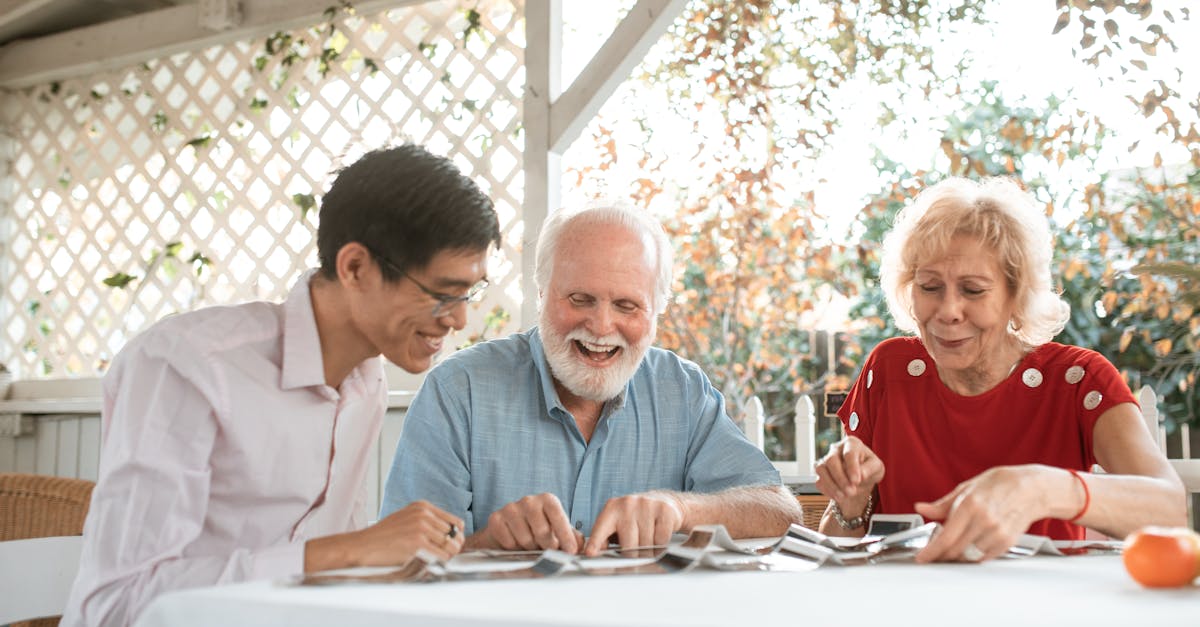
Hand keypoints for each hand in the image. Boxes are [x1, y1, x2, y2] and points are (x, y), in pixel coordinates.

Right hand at [305, 500, 463, 570]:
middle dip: (453, 546)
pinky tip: (433, 562)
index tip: (451, 544)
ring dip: (448, 554)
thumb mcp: (407, 518)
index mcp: (422, 506)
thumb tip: (452, 534)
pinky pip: (441, 554)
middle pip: (454, 534)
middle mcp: (423, 514)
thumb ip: (427, 521)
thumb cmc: (384, 536)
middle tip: (446, 554)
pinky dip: (441, 560)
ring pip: (450, 544)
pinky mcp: (417, 542)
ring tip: (439, 558)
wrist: (363, 545)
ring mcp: (421, 527)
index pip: (455, 521)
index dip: (456, 535)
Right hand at [478, 493, 583, 552]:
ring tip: (530, 544)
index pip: (558, 515)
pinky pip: (509, 542)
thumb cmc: (538, 530)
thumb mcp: (558, 532)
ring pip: (525, 539)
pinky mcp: (496, 519)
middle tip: (546, 549)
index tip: (570, 551)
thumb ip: (573, 538)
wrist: (507, 531)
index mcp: (547, 500)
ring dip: (529, 548)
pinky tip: (515, 543)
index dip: (565, 534)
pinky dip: (514, 548)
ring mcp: (511, 508)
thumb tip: (583, 547)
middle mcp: (529, 501)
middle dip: (547, 546)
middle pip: (541, 531)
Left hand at [582, 491, 683, 556]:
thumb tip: (594, 554)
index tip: (590, 553)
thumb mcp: (617, 524)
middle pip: (628, 545)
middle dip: (633, 554)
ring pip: (647, 545)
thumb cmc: (636, 517)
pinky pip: (661, 539)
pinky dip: (661, 543)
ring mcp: (646, 505)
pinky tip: (658, 533)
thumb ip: (604, 538)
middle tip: (636, 549)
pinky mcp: (663, 510)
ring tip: (648, 538)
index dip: (595, 542)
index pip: (601, 529)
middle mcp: (627, 504)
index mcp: (611, 509)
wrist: (663, 502)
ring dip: (649, 549)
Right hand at [815, 436, 884, 514]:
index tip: (856, 481)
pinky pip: (819, 481)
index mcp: (852, 443)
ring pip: (821, 469)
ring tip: (844, 496)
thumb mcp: (877, 468)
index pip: (849, 453)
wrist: (860, 480)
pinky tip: (839, 496)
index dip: (852, 468)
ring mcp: (825, 459)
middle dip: (840, 478)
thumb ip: (870, 469)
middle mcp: (836, 449)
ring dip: (832, 485)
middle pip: (831, 460)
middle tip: (851, 492)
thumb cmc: (869, 469)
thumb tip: (861, 475)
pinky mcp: (820, 472)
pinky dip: (828, 490)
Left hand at [913, 466, 1042, 562]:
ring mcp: (997, 533)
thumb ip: (942, 504)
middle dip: (941, 555)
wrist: (1032, 488)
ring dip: (957, 556)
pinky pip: (984, 557)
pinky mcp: (1007, 542)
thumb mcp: (967, 488)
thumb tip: (922, 509)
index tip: (922, 558)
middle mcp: (984, 521)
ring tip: (952, 548)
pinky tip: (970, 545)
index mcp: (970, 505)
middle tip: (933, 553)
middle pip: (956, 550)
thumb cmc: (1000, 484)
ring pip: (969, 556)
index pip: (945, 537)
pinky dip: (973, 555)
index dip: (931, 551)